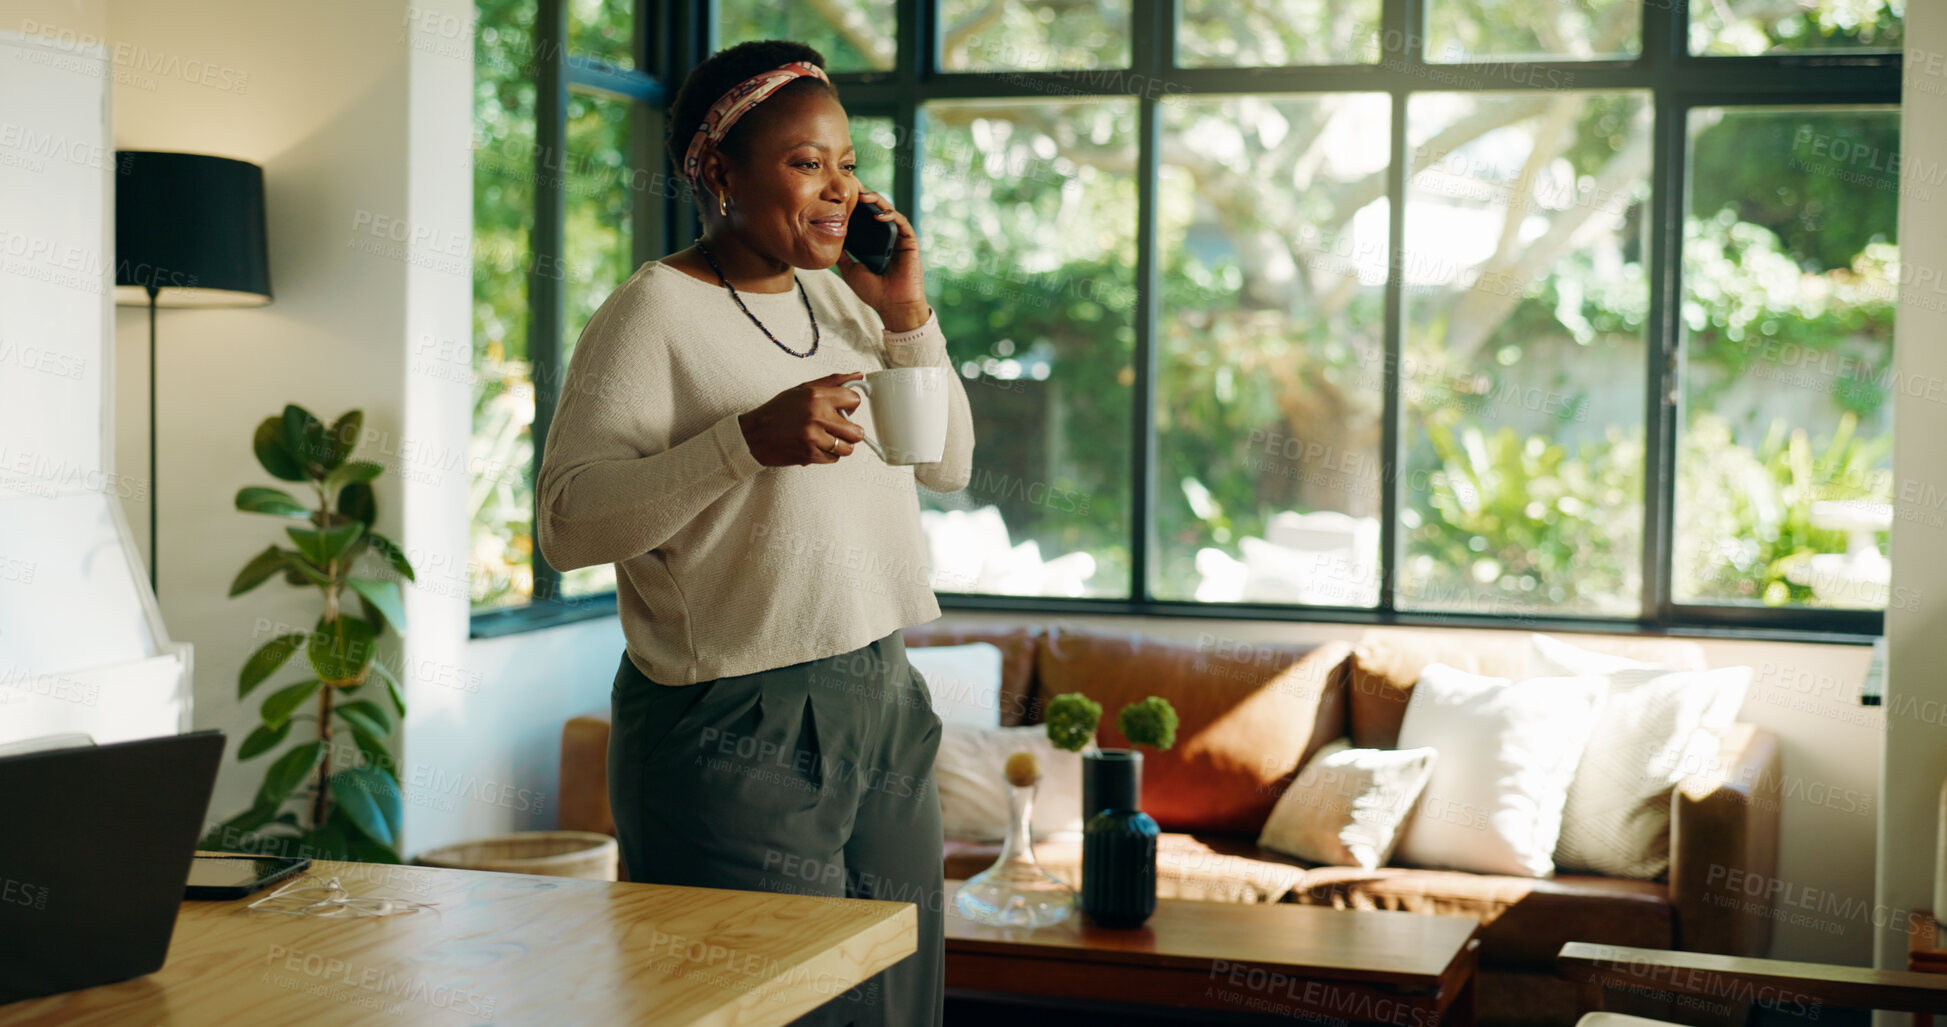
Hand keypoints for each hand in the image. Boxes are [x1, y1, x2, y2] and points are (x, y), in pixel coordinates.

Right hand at [737, 372, 867, 466]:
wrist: (754, 435)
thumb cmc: (777, 411)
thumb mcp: (803, 389)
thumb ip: (832, 382)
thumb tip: (858, 376)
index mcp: (816, 396)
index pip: (854, 400)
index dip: (851, 405)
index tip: (844, 408)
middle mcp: (817, 416)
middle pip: (856, 431)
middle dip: (851, 431)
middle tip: (839, 428)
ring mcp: (814, 437)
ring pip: (847, 448)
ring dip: (840, 445)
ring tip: (828, 438)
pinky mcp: (810, 454)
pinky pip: (833, 459)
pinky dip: (828, 454)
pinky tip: (817, 446)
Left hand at [835, 189, 931, 331]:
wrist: (893, 306)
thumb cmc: (874, 291)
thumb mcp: (850, 269)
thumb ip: (842, 254)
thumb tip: (825, 238)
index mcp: (873, 241)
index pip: (863, 217)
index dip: (854, 204)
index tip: (841, 193)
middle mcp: (886, 236)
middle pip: (875, 209)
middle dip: (864, 195)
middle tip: (851, 185)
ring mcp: (898, 237)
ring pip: (888, 211)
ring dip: (877, 201)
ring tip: (863, 195)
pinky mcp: (910, 240)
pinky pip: (901, 222)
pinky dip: (890, 216)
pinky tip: (878, 214)